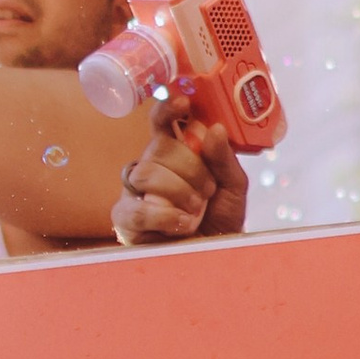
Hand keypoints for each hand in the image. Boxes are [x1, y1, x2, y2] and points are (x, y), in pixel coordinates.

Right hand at [112, 98, 249, 245]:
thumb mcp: (233, 187)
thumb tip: (216, 129)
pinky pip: (136, 210)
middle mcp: (150, 167)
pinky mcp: (125, 219)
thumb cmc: (220, 219)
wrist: (213, 256)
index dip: (167, 109)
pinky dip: (165, 216)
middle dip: (190, 167)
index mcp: (172, 153)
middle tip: (208, 189)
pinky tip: (182, 223)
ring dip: (179, 191)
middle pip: (157, 147)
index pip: (161, 123)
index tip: (183, 102)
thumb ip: (225, 159)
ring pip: (146, 173)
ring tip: (197, 209)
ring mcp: (134, 192)